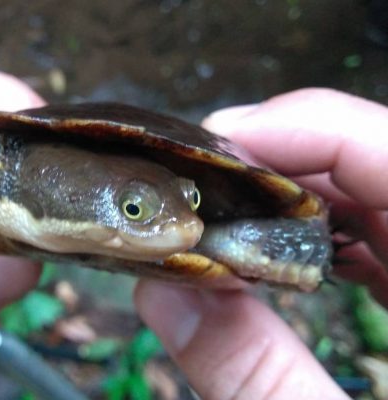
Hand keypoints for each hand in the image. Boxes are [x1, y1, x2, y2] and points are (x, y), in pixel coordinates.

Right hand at [135, 88, 387, 398]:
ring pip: (383, 198)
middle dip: (285, 163)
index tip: (217, 143)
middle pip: (383, 166)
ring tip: (226, 213)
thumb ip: (255, 376)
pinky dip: (327, 236)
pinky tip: (280, 255)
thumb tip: (163, 294)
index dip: (306, 127)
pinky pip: (387, 240)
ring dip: (299, 199)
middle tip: (203, 182)